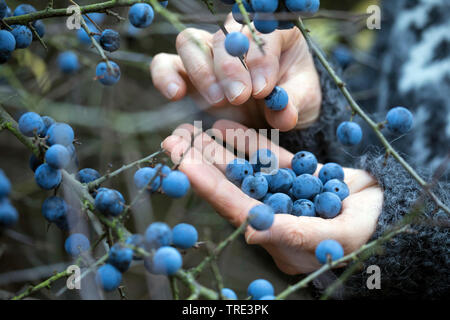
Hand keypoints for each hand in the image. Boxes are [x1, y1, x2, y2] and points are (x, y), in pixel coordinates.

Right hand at [151, 14, 321, 131]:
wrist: (273, 113)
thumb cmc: (292, 99)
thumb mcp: (304, 103)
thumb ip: (293, 105)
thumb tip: (282, 112)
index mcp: (272, 33)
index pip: (260, 33)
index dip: (260, 59)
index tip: (263, 89)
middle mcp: (236, 36)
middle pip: (223, 37)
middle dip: (230, 68)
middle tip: (239, 97)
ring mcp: (208, 52)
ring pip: (190, 42)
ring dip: (201, 71)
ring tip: (217, 100)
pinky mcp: (187, 72)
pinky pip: (165, 63)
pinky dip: (165, 76)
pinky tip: (176, 94)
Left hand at [162, 120, 382, 273]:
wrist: (390, 210)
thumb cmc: (368, 232)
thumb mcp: (336, 238)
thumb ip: (293, 235)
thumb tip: (249, 231)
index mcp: (276, 234)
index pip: (234, 207)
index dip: (208, 185)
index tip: (182, 162)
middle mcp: (272, 212)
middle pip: (231, 185)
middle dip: (201, 162)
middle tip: (173, 140)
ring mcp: (280, 191)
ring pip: (244, 168)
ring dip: (217, 149)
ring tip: (190, 128)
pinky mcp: (292, 175)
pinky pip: (266, 157)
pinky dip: (248, 141)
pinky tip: (224, 125)